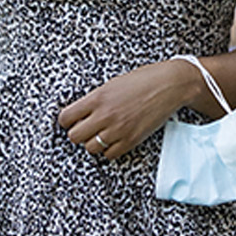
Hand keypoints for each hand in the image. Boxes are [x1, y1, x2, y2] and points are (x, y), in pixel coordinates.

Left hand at [58, 62, 195, 160]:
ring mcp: (118, 129)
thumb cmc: (144, 80)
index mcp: (97, 98)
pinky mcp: (131, 140)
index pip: (66, 117)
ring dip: (93, 142)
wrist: (169, 85)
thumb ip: (95, 99)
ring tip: (101, 134)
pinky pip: (109, 154)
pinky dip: (109, 149)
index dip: (67, 120)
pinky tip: (114, 139)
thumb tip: (82, 111)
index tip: (71, 120)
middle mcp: (105, 115)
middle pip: (74, 136)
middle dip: (78, 133)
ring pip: (90, 148)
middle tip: (85, 128)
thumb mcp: (112, 84)